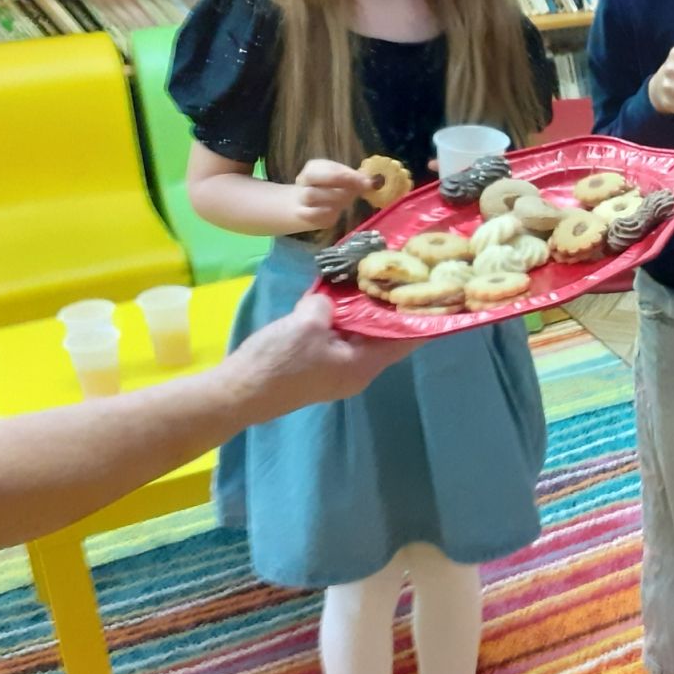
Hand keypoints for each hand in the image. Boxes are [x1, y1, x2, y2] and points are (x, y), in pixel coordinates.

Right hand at [225, 296, 422, 421]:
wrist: (237, 393)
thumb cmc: (278, 361)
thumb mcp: (307, 322)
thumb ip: (327, 305)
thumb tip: (327, 302)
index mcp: (363, 365)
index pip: (405, 341)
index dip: (421, 319)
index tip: (437, 298)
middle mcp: (355, 373)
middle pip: (383, 338)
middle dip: (391, 310)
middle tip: (402, 279)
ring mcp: (334, 372)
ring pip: (359, 338)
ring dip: (363, 314)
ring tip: (371, 282)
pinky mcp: (315, 369)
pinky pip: (338, 341)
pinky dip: (341, 322)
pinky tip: (334, 300)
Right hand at [288, 159, 374, 230]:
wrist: (307, 206)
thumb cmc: (331, 190)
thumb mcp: (343, 181)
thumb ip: (356, 180)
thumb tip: (374, 182)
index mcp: (315, 167)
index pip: (327, 165)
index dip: (347, 174)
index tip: (366, 181)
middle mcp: (303, 180)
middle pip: (311, 175)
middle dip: (337, 180)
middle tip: (357, 189)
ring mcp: (300, 197)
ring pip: (311, 194)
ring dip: (333, 198)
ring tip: (347, 201)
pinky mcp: (302, 214)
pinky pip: (310, 213)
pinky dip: (324, 212)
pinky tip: (334, 212)